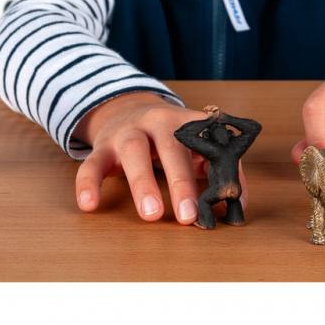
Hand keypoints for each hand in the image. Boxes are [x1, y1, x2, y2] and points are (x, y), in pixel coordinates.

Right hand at [72, 92, 247, 223]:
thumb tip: (236, 206)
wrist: (126, 108)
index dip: (216, 169)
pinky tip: (89, 206)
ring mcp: (127, 133)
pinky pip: (92, 163)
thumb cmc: (169, 137)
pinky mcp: (102, 148)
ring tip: (151, 214)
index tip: (225, 200)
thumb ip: (217, 170)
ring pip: (133, 152)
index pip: (205, 143)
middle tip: (189, 216)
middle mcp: (156, 122)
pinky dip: (88, 184)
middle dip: (181, 181)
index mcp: (185, 122)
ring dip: (143, 182)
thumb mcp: (195, 144)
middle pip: (170, 147)